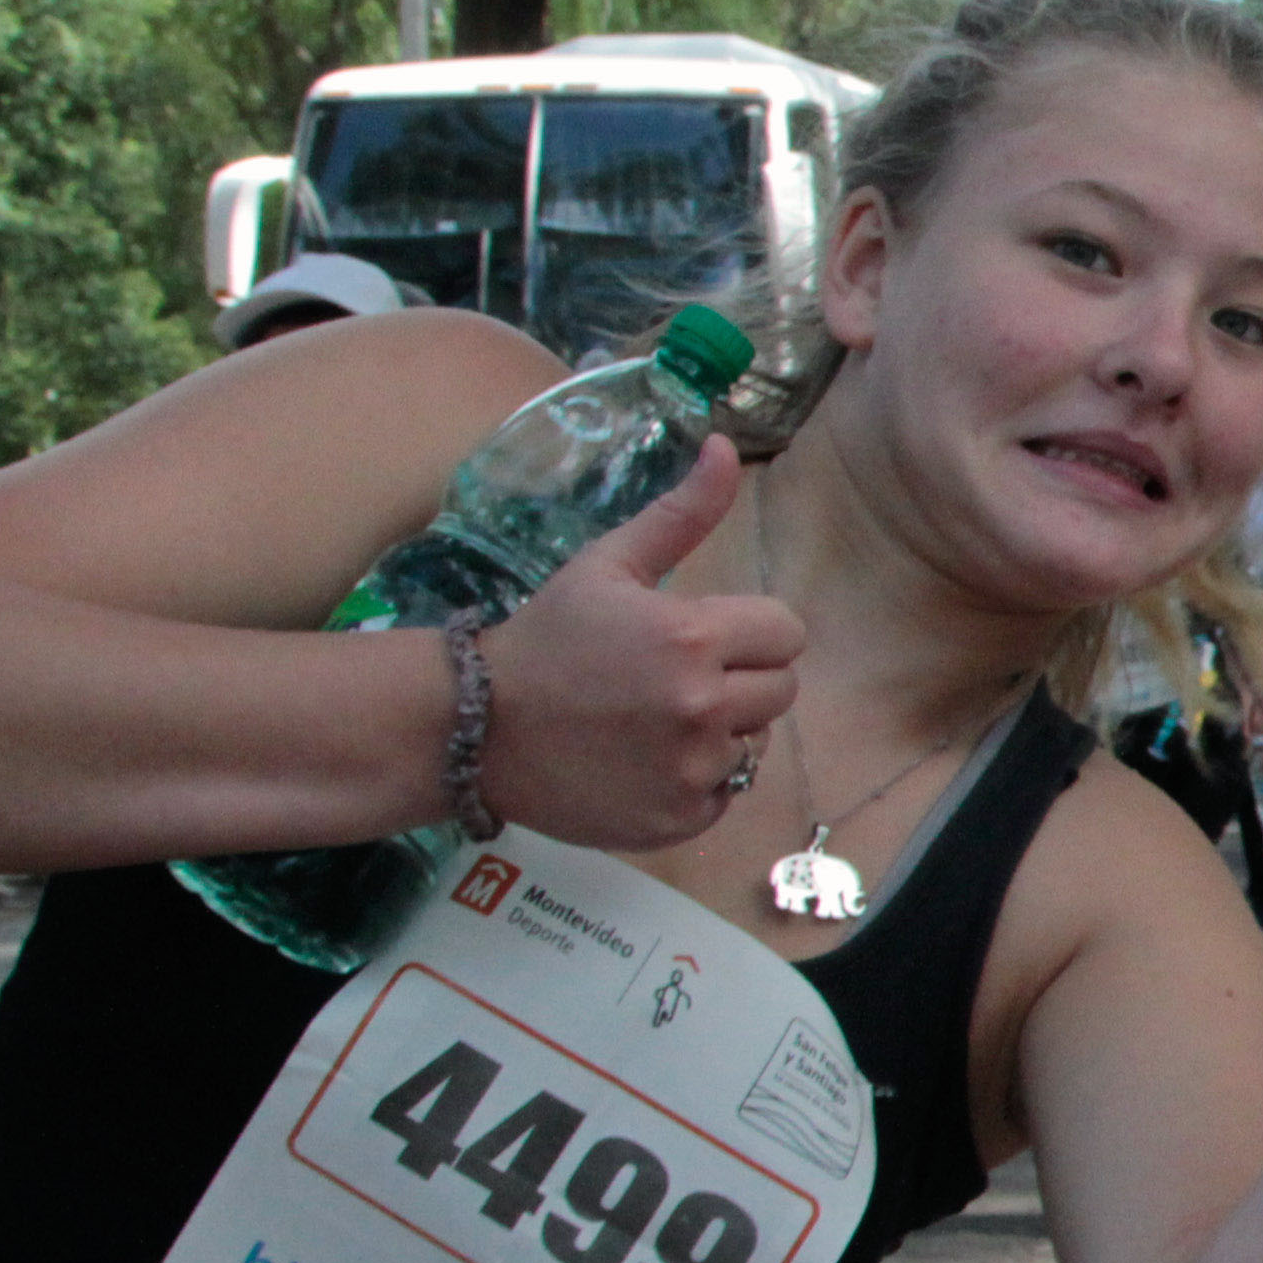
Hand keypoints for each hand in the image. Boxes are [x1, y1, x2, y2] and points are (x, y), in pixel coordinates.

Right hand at [473, 437, 805, 847]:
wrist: (476, 729)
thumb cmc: (546, 640)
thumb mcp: (608, 566)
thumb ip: (681, 513)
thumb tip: (727, 445)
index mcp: (692, 638)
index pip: (786, 633)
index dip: (749, 632)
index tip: (701, 637)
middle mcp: (702, 706)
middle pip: (780, 688)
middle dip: (739, 679)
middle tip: (673, 678)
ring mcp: (693, 769)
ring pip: (755, 742)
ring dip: (720, 731)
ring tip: (653, 720)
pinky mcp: (681, 818)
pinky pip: (727, 792)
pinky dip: (697, 781)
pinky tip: (644, 762)